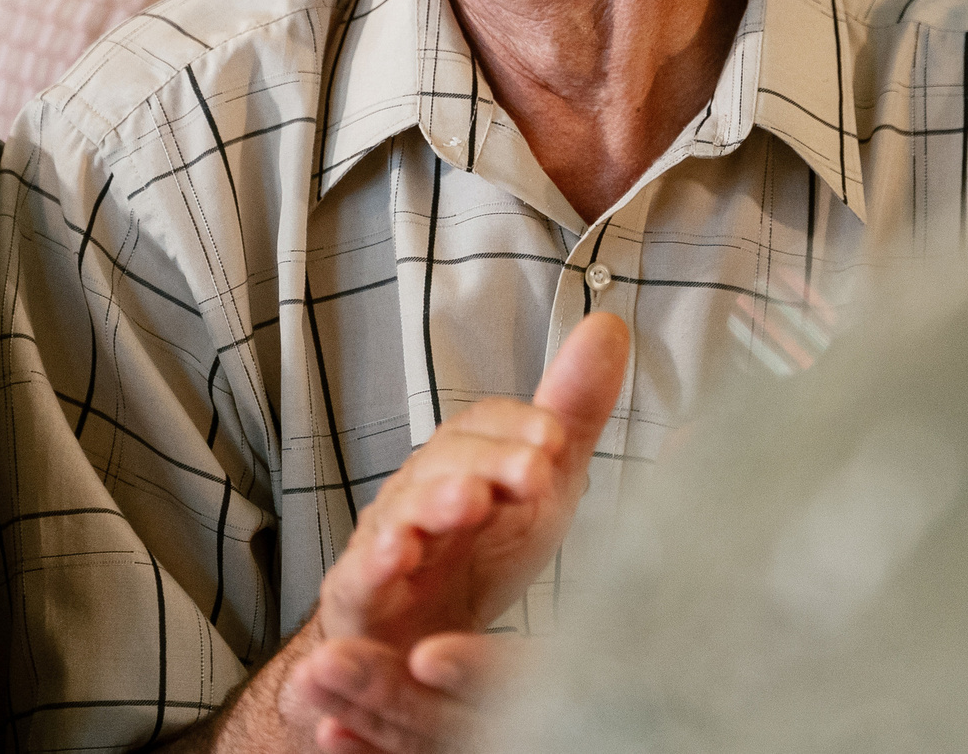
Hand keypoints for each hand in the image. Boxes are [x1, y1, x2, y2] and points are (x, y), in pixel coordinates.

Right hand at [275, 312, 629, 752]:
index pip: (484, 427)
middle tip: (535, 469)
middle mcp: (421, 493)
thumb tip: (609, 323)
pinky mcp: (358, 595)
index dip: (517, 426)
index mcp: (468, 464)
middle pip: (444, 461)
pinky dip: (375, 564)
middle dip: (488, 460)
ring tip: (470, 500)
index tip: (557, 437)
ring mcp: (385, 541)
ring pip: (401, 512)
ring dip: (435, 501)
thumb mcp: (541, 491)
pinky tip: (400, 556)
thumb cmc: (479, 555)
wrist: (417, 643)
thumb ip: (570, 416)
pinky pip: (360, 577)